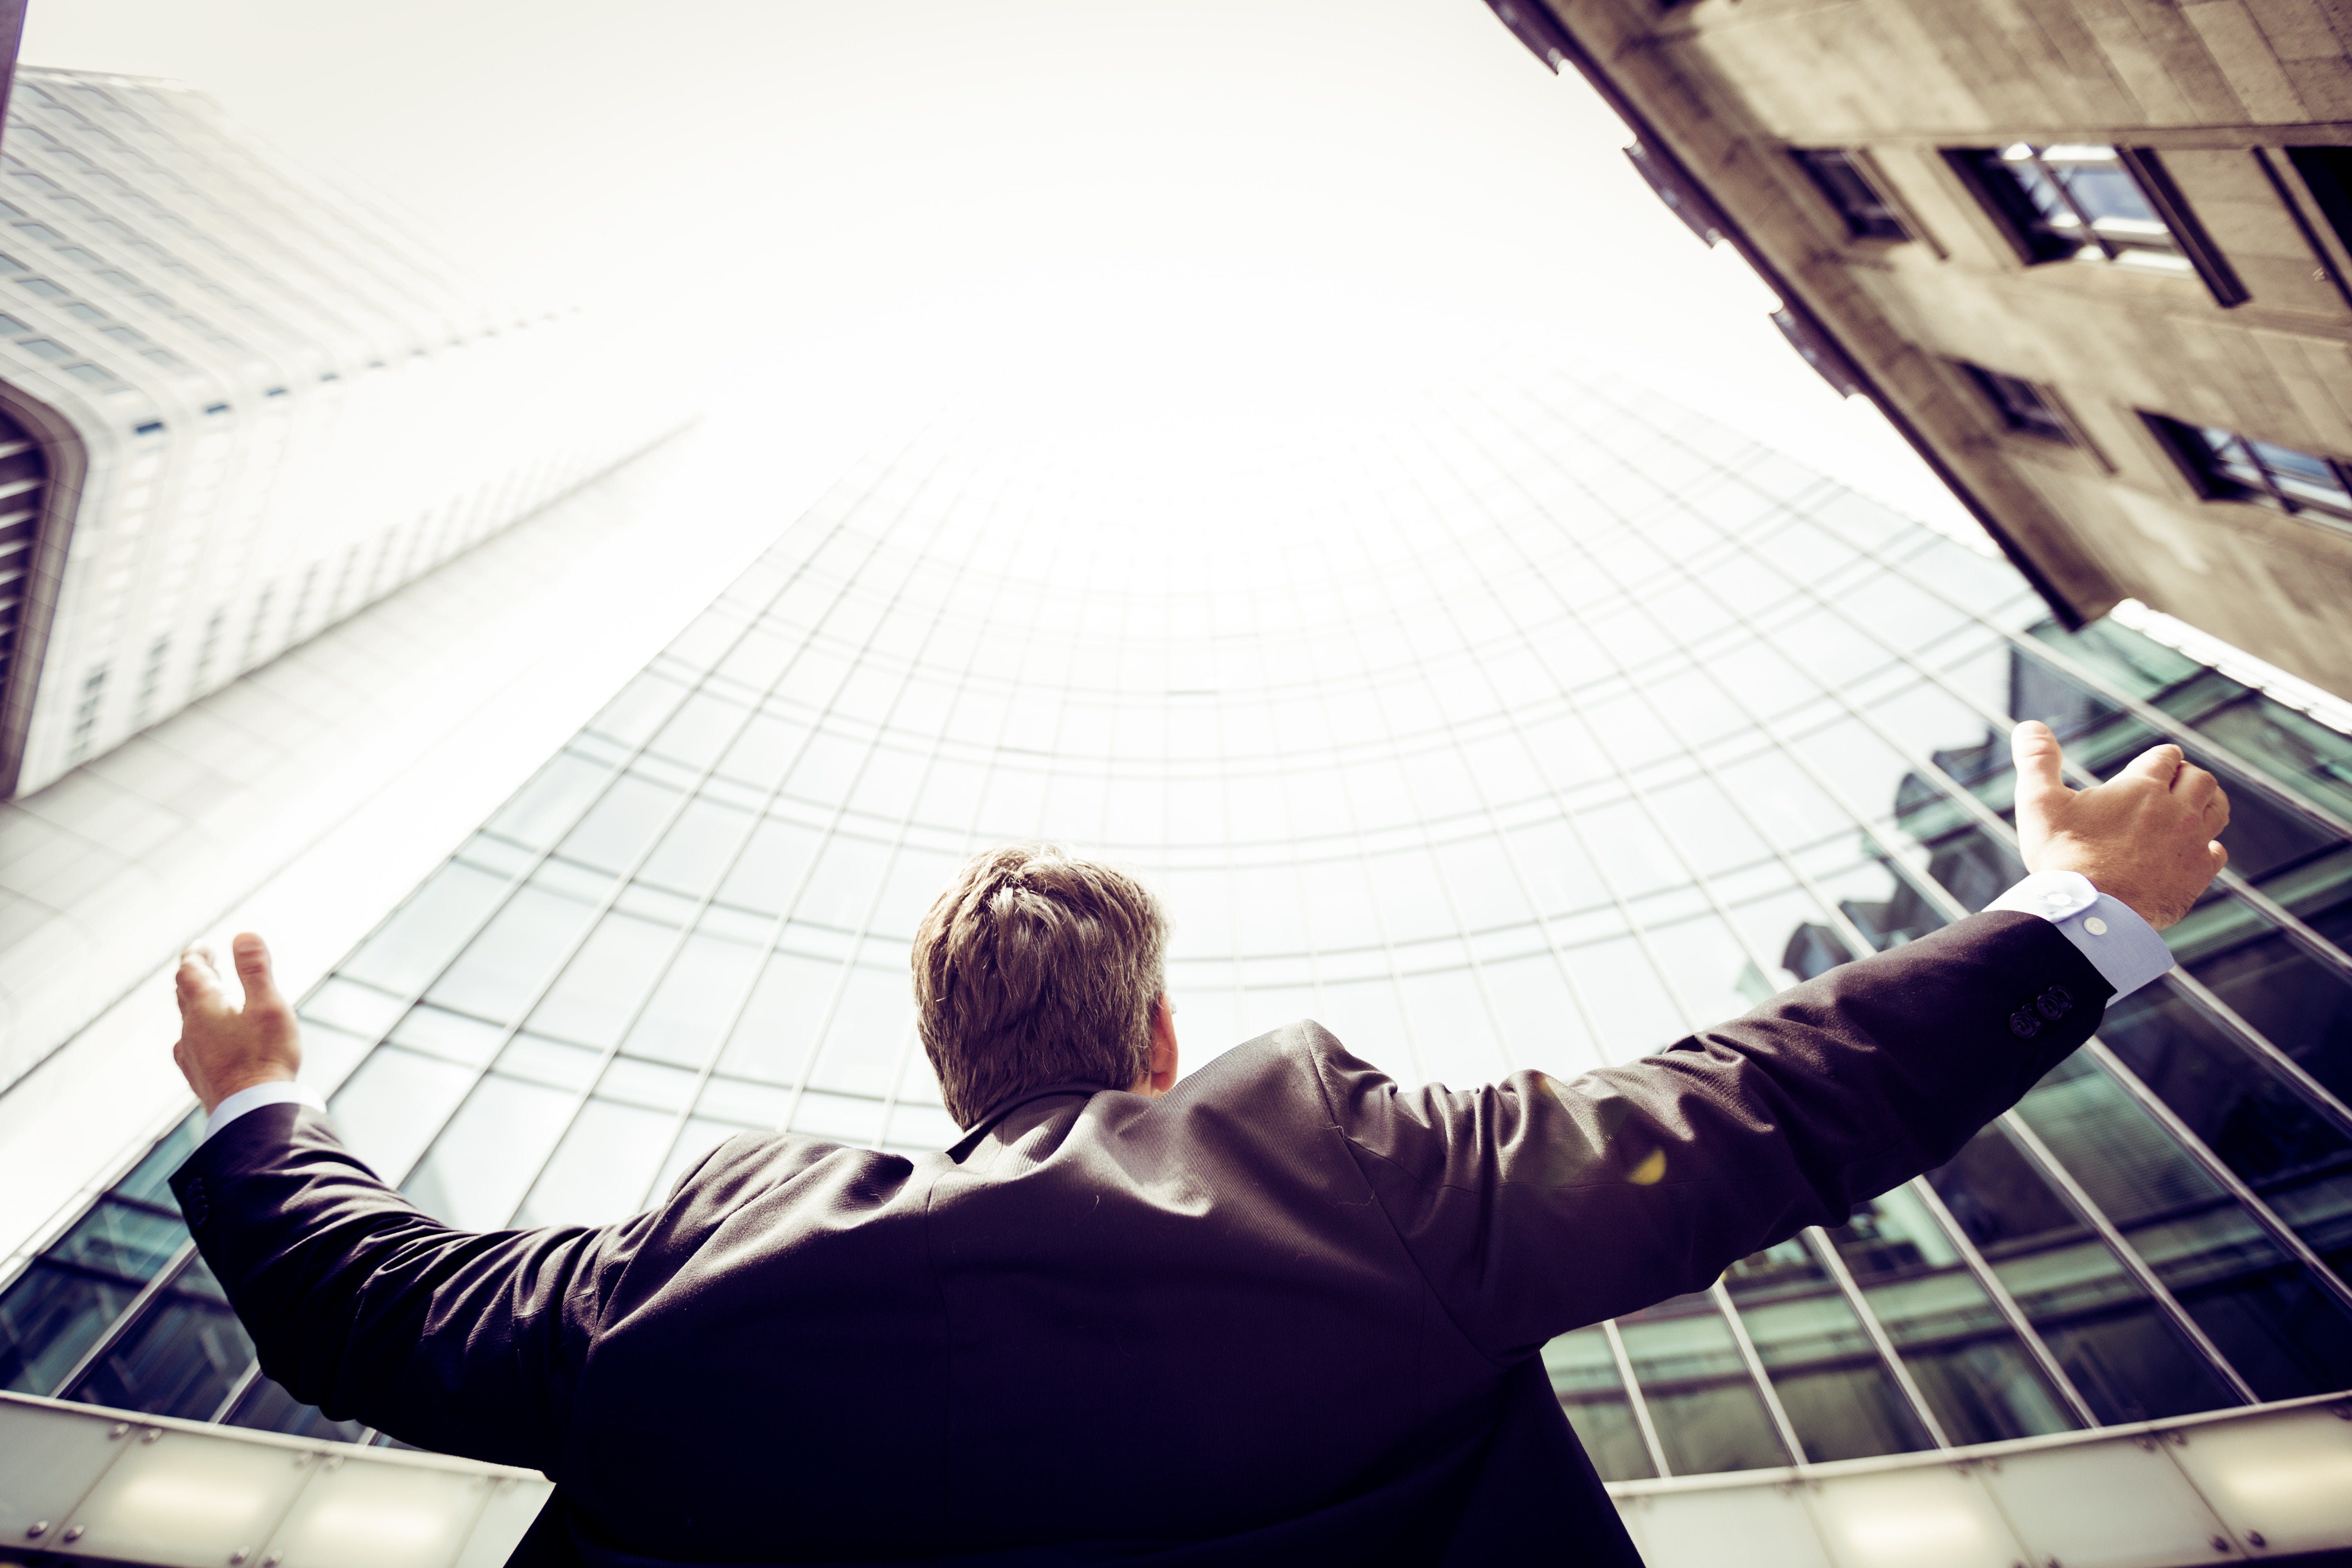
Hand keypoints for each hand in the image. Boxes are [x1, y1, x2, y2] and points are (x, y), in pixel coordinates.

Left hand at [174, 933, 302, 1113]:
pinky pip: (190, 1046)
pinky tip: (202, 1041)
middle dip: (194, 974)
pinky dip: (197, 1031)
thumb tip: (243, 934)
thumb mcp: (268, 1006)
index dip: (195, 955)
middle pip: (184, 994)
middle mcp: (191, 1030)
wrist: (252, 1111)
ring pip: (187, 1021)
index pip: (191, 971)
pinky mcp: (199, 1076)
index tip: (202, 945)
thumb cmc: (265, 1057)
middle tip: (205, 962)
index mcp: (205, 1008)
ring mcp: (192, 1055)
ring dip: (195, 1002)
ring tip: (207, 997)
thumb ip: (255, 970)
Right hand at [2011, 721, 2227, 929]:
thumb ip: (2037, 760)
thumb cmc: (2062, 856)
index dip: (2159, 757)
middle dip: (2186, 775)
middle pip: (2199, 779)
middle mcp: (2177, 810)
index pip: (2166, 757)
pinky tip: (2195, 849)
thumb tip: (2028, 725)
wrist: (2089, 912)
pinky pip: (2217, 851)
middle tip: (2173, 782)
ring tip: (2193, 805)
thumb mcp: (2039, 802)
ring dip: (2207, 802)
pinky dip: (2209, 846)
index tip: (2153, 763)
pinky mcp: (2197, 875)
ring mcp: (2191, 843)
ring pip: (2217, 809)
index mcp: (2143, 787)